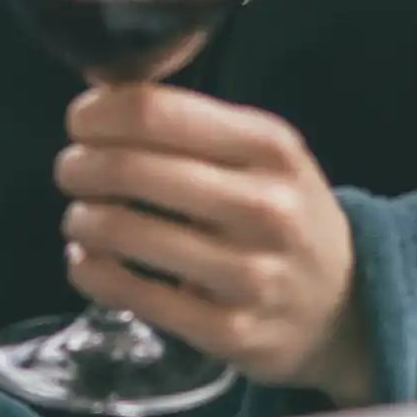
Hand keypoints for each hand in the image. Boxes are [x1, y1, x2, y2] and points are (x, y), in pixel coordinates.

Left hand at [56, 82, 375, 405]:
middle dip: (78, 165)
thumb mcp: (262, 152)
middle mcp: (265, 206)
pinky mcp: (229, 332)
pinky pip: (130, 293)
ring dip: (81, 219)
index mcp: (269, 147)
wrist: (346, 307)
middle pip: (129, 167)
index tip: (80, 122)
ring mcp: (249, 274)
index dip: (98, 113)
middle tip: (70, 170)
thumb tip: (98, 84)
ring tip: (82, 217)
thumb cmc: (283, 214)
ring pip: (122, 230)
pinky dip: (90, 271)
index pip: (154, 111)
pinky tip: (87, 260)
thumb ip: (190, 119)